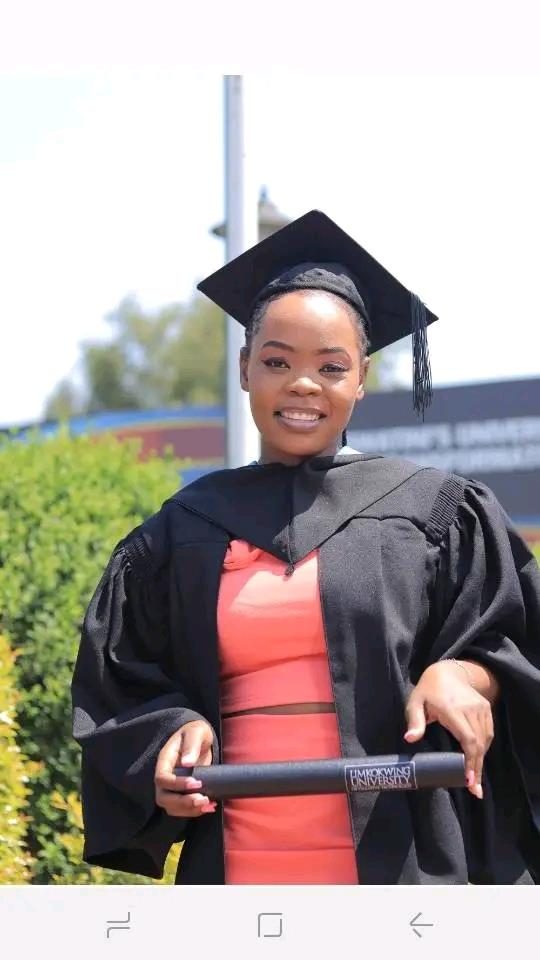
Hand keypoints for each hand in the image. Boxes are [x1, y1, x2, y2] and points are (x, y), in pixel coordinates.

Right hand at [155, 719, 217, 816]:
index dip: (176, 784)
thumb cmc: (196, 733)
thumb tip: (187, 763)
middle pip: (163, 797)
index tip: (196, 783)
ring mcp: (171, 787)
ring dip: (189, 810)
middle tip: (203, 799)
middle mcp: (165, 776)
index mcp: (165, 760)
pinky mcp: (180, 793)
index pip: (161, 778)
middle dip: (182, 803)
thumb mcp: (196, 732)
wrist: (199, 739)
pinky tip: (210, 806)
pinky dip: (194, 812)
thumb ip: (192, 744)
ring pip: (171, 807)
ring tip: (208, 805)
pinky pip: (181, 809)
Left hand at [404, 661, 493, 798]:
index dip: (470, 761)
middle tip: (474, 789)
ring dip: (480, 760)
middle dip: (476, 768)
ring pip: (485, 740)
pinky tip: (477, 760)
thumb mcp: (415, 702)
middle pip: (478, 744)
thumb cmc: (428, 690)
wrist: (448, 671)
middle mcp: (470, 709)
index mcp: (453, 709)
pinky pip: (488, 732)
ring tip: (474, 779)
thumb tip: (410, 739)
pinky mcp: (486, 708)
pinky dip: (483, 748)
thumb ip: (414, 721)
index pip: (467, 739)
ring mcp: (481, 708)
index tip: (468, 780)